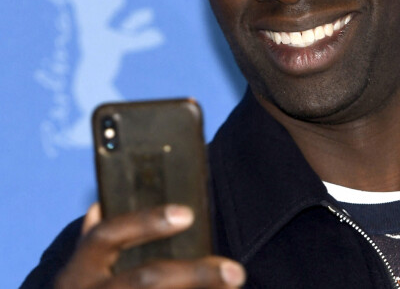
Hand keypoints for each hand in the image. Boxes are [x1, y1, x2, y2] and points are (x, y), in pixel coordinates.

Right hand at [55, 204, 245, 287]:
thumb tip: (98, 206)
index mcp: (77, 271)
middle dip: (194, 274)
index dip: (146, 222)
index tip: (188, 214)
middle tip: (236, 271)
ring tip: (233, 284)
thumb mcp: (79, 273)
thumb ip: (93, 242)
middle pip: (145, 280)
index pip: (107, 235)